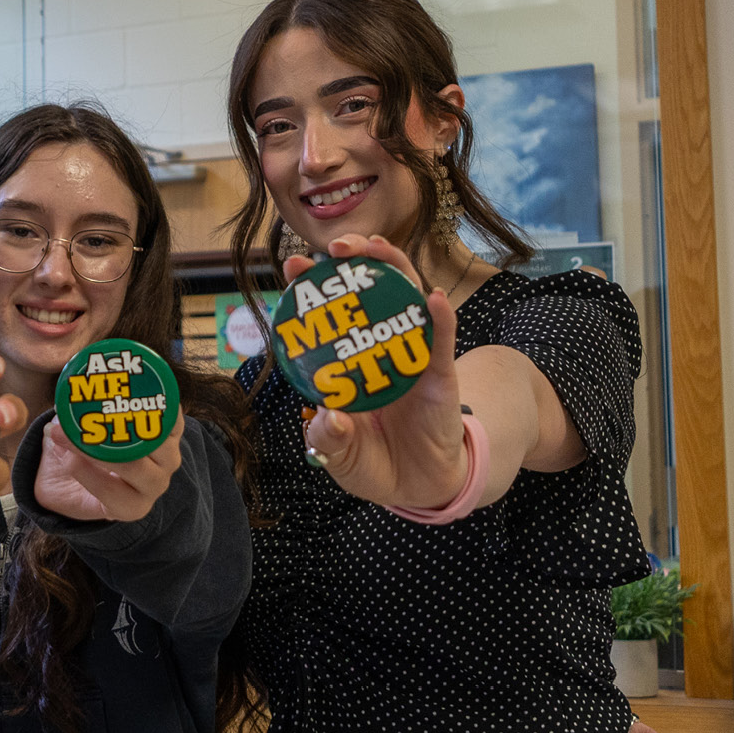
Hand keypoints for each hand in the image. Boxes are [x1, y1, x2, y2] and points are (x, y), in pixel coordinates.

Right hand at [32, 411, 185, 522]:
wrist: (116, 465)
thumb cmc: (87, 473)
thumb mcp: (69, 478)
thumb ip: (62, 459)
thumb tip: (55, 429)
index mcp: (128, 506)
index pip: (113, 495)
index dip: (90, 476)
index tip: (66, 458)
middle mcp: (153, 486)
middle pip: (135, 467)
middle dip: (102, 446)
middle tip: (75, 426)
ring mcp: (167, 462)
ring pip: (156, 444)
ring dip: (130, 421)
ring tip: (105, 402)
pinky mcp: (173, 438)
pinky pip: (174, 421)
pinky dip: (160, 405)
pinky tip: (141, 387)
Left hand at [289, 234, 468, 509]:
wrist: (418, 485)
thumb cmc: (372, 459)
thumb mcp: (339, 453)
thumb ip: (329, 438)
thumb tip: (329, 418)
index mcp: (349, 359)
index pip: (331, 311)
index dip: (314, 286)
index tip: (292, 266)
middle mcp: (380, 347)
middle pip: (371, 290)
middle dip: (355, 260)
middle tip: (336, 247)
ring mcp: (411, 355)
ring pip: (406, 299)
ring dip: (394, 269)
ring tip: (378, 249)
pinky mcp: (441, 374)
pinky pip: (441, 340)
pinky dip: (439, 317)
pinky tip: (432, 297)